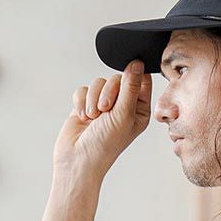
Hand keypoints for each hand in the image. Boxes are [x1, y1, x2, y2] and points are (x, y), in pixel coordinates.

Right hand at [54, 60, 152, 182]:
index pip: (141, 81)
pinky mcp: (86, 104)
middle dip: (109, 92)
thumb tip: (137, 62)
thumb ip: (130, 86)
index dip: (133, 76)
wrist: (78, 159)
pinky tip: (83, 117)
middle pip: (118, 78)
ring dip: (94, 98)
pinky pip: (84, 89)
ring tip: (93, 117)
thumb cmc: (105, 144)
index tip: (125, 82)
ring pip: (99, 82)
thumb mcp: (123, 114)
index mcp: (139, 110)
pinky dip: (82, 102)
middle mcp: (123, 106)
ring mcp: (104, 105)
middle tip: (105, 109)